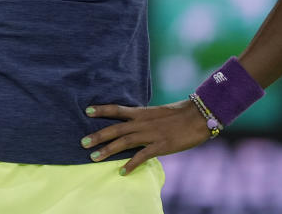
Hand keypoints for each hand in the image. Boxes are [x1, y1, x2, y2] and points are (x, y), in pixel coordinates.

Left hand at [81, 100, 210, 174]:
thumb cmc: (180, 114)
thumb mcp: (158, 112)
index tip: (87, 110)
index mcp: (142, 113)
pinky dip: (131, 164)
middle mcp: (142, 122)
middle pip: (116, 129)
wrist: (199, 116)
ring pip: (124, 142)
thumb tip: (135, 123)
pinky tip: (122, 171)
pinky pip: (142, 156)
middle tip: (83, 142)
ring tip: (93, 158)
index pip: (118, 109)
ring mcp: (150, 134)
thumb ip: (145, 118)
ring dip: (108, 150)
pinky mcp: (160, 146)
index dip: (102, 110)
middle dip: (98, 135)